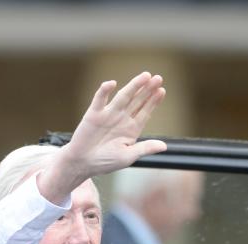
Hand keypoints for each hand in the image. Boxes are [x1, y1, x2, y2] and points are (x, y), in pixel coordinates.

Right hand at [38, 72, 166, 203]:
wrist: (82, 163)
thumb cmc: (105, 162)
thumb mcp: (127, 157)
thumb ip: (145, 148)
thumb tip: (165, 147)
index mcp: (131, 129)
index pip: (145, 111)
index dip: (153, 101)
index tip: (161, 91)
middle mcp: (122, 118)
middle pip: (137, 100)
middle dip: (147, 90)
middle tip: (158, 78)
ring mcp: (109, 114)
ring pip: (123, 96)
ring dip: (133, 86)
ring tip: (145, 76)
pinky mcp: (94, 113)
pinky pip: (100, 100)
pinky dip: (104, 91)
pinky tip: (111, 84)